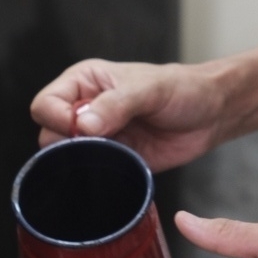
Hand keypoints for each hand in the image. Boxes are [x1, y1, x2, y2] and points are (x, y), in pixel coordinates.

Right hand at [30, 59, 225, 170]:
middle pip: (48, 133)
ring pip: (65, 158)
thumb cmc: (181, 89)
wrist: (210, 114)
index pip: (46, 103)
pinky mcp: (113, 161)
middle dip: (67, 143)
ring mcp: (97, 138)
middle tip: (101, 142)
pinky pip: (91, 174)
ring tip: (115, 152)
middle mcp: (84, 109)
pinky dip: (98, 176)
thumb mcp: (149, 89)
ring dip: (83, 161)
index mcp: (84, 82)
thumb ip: (116, 104)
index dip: (56, 118)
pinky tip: (117, 169)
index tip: (79, 129)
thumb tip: (83, 125)